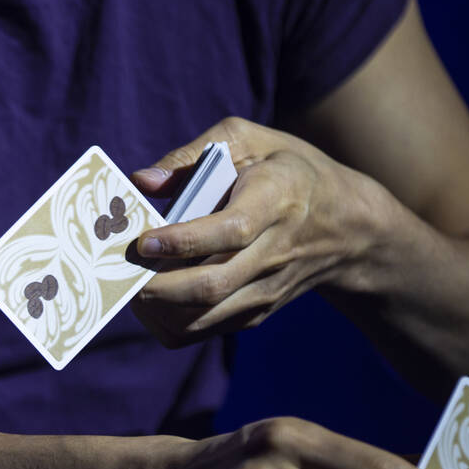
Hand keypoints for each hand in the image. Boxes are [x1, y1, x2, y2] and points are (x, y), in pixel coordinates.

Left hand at [130, 117, 387, 346]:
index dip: (184, 241)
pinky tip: (147, 299)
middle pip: (212, 285)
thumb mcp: (249, 140)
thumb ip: (191, 155)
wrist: (347, 227)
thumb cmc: (285, 170)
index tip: (145, 240)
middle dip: (157, 286)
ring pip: (205, 316)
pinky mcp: (257, 312)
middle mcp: (275, 252)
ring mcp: (266, 289)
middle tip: (121, 271)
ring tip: (128, 286)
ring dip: (158, 309)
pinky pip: (205, 329)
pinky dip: (168, 322)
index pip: (230, 230)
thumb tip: (141, 181)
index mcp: (277, 199)